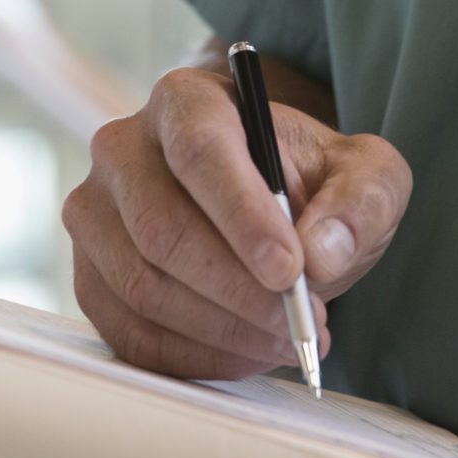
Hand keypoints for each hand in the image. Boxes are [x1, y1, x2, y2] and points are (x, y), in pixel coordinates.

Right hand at [64, 53, 411, 378]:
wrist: (272, 208)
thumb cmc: (313, 182)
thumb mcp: (365, 175)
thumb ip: (361, 202)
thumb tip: (321, 253)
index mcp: (185, 100)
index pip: (199, 152)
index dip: (242, 215)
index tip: (291, 269)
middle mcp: (123, 148)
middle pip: (162, 228)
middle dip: (238, 289)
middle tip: (301, 322)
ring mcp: (95, 215)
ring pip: (143, 287)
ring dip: (222, 330)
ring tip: (286, 339)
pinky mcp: (91, 276)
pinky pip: (130, 332)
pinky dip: (194, 356)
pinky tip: (246, 352)